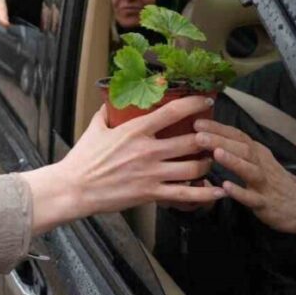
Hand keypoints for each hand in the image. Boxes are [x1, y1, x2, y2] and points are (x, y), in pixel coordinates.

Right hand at [21, 96, 225, 234]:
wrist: (75, 188)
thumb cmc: (83, 158)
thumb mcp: (95, 128)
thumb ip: (107, 113)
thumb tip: (112, 102)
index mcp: (135, 130)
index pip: (172, 112)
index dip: (194, 103)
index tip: (206, 100)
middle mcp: (148, 150)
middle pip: (191, 141)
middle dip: (208, 137)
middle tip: (214, 135)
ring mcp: (152, 173)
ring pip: (194, 167)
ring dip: (207, 162)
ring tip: (210, 159)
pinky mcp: (152, 193)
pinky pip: (185, 194)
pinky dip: (206, 193)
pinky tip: (220, 191)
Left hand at [195, 118, 295, 242]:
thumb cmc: (271, 180)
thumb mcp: (256, 161)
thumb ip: (235, 150)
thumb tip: (207, 138)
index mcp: (256, 152)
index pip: (237, 135)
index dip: (218, 128)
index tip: (197, 122)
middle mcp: (261, 163)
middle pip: (242, 148)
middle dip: (220, 140)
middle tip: (198, 135)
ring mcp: (264, 183)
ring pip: (249, 169)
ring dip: (233, 161)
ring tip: (215, 153)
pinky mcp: (265, 203)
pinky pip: (252, 198)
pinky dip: (240, 192)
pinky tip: (226, 187)